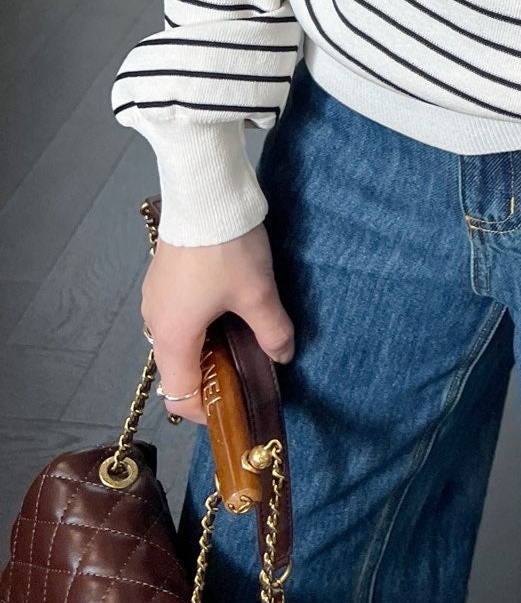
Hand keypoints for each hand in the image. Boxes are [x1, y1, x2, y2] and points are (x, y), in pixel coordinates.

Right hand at [141, 224, 295, 426]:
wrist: (204, 193)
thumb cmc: (226, 249)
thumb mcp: (258, 293)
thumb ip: (272, 332)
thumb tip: (283, 356)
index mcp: (173, 336)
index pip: (181, 395)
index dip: (208, 409)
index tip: (238, 405)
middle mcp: (155, 322)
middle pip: (178, 369)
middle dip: (212, 376)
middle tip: (249, 370)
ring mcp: (155, 298)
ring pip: (179, 340)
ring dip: (208, 347)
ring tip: (245, 337)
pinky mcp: (163, 277)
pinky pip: (178, 316)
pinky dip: (201, 324)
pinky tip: (229, 308)